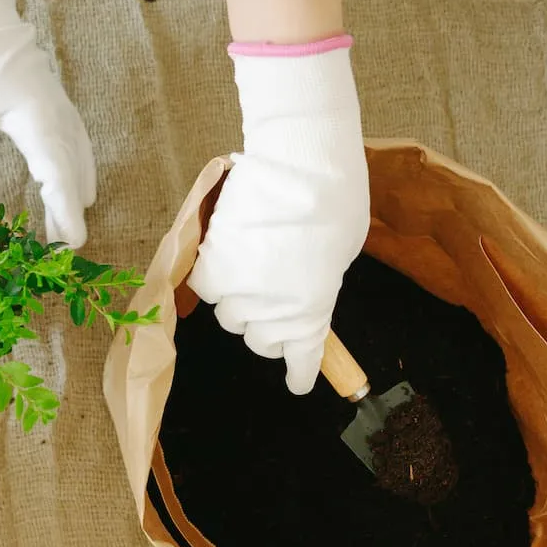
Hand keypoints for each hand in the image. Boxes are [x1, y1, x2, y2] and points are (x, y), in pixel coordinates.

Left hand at [0, 0, 95, 247]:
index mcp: (36, 122)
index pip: (57, 175)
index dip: (65, 211)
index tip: (73, 241)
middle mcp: (55, 119)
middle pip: (69, 172)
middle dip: (69, 209)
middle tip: (68, 246)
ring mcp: (58, 111)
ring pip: (75, 158)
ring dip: (73, 190)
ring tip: (68, 223)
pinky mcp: (53, 105)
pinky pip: (72, 144)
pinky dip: (73, 168)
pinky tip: (69, 181)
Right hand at [188, 38, 369, 394]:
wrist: (301, 164)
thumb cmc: (336, 201)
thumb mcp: (340, 255)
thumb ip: (318, 284)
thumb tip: (300, 290)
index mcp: (312, 313)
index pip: (300, 360)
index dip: (299, 373)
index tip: (298, 382)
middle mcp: (272, 311)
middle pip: (259, 340)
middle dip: (268, 329)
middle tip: (274, 305)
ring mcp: (237, 290)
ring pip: (230, 315)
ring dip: (240, 302)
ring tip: (251, 271)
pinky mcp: (210, 265)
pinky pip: (206, 287)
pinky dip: (215, 279)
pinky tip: (226, 260)